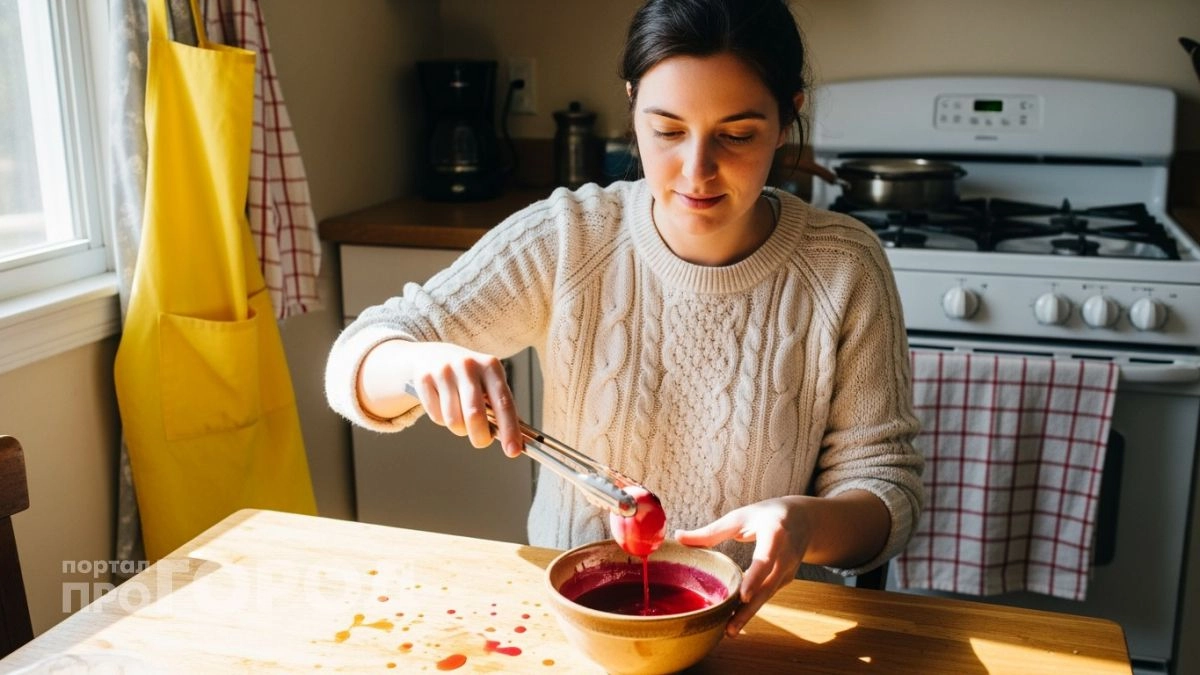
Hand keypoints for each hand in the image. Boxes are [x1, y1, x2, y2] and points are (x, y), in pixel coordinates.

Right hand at [361, 340, 523, 457]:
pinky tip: (443, 405)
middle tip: (481, 441)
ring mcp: (444, 371)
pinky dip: (442, 420)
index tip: (513, 451)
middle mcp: (468, 366)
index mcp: (490, 366)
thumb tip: (516, 438)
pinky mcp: (424, 379)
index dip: (509, 429)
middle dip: (480, 436)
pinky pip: (436, 416)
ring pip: (453, 420)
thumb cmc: (468, 375)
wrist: (431, 355)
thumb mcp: (488, 380)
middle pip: (475, 415)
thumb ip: (500, 405)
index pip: (503, 402)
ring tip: (460, 417)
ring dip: (459, 429)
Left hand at [674, 498, 812, 637]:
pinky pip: (767, 595)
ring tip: (729, 631)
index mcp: (775, 533)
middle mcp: (786, 555)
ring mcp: (789, 570)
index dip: (755, 577)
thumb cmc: (767, 515)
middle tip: (729, 629)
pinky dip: (753, 608)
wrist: (805, 520)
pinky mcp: (786, 580)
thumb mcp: (741, 517)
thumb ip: (712, 531)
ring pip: (768, 595)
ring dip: (749, 614)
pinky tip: (736, 620)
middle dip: (749, 609)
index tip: (743, 596)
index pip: (766, 558)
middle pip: (767, 586)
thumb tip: (678, 537)